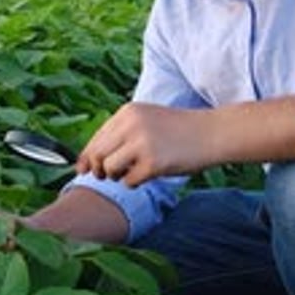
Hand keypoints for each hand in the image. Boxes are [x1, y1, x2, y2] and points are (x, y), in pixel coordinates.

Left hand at [75, 102, 211, 187]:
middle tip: (106, 176)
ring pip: (108, 169)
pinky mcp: (153, 163)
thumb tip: (86, 163)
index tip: (83, 170)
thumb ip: (120, 134)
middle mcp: (131, 124)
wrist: (211, 132)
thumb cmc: (178, 129)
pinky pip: (128, 181)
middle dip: (98, 170)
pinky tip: (148, 174)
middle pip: (96, 155)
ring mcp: (142, 143)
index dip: (86, 157)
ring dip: (117, 176)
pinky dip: (134, 183)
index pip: (95, 138)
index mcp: (127, 112)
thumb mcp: (146, 120)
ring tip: (132, 172)